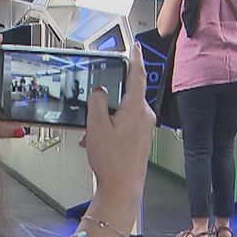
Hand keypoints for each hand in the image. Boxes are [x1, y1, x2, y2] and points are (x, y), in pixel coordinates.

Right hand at [83, 43, 154, 204]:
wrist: (122, 189)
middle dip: (106, 100)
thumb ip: (96, 101)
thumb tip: (99, 89)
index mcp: (136, 108)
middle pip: (125, 95)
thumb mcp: (96, 126)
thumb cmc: (112, 162)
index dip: (134, 58)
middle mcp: (144, 116)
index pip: (137, 75)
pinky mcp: (140, 138)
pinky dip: (110, 127)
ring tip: (92, 133)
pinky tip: (98, 140)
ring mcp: (144, 128)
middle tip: (92, 110)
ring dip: (105, 117)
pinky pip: (124, 123)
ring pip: (122, 111)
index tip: (134, 46)